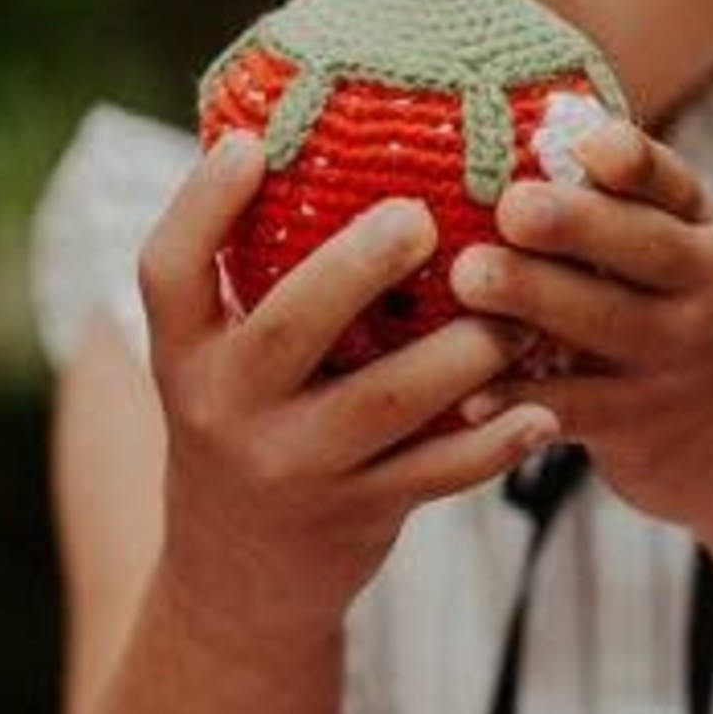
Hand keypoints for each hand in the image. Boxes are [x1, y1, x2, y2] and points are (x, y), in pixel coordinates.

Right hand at [139, 132, 561, 648]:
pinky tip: (544, 411)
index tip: (250, 143)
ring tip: (516, 312)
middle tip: (420, 217)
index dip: (203, 204)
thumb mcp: (219, 360)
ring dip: (459, 353)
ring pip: (383, 403)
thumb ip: (255, 278)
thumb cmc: (250, 422)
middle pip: (286, 327)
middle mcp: (225, 408)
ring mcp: (292, 468)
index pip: (169, 270)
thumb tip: (316, 134)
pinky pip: (436, 474)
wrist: (239, 579)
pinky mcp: (356, 517)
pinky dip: (494, 443)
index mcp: (184, 352)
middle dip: (355, 269)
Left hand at [449, 121, 712, 528]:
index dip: (635, 161)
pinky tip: (469, 392)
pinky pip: (576, 408)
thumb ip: (601, 203)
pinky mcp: (640, 424)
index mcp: (696, 229)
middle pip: (645, 247)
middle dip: (576, 223)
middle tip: (510, 207)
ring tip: (470, 276)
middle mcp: (700, 286)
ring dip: (537, 299)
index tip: (590, 144)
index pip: (673, 183)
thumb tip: (495, 121)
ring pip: (608, 324)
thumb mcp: (657, 252)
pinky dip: (521, 399)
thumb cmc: (656, 314)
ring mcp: (674, 358)